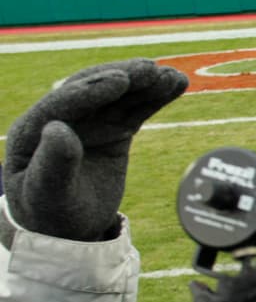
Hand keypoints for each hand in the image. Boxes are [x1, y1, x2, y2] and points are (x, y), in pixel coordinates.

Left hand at [3, 59, 187, 241]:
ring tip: (173, 76)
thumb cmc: (52, 216)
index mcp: (33, 130)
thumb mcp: (49, 193)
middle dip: (125, 78)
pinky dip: (156, 97)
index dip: (93, 89)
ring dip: (146, 83)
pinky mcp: (113, 131)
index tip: (122, 81)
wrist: (70, 232)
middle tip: (152, 69)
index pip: (64, 101)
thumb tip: (57, 127)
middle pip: (95, 90)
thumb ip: (53, 161)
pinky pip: (136, 109)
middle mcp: (62, 119)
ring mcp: (89, 123)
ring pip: (120, 96)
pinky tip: (176, 85)